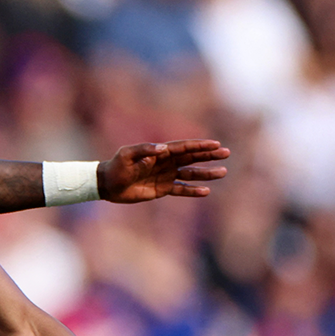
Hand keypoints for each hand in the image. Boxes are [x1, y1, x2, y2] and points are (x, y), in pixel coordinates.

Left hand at [100, 140, 229, 203]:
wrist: (108, 185)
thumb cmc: (116, 167)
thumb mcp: (127, 155)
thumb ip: (144, 151)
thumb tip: (162, 149)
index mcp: (160, 152)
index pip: (183, 147)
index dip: (200, 145)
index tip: (216, 144)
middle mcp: (166, 162)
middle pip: (192, 157)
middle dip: (209, 155)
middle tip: (226, 153)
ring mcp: (166, 176)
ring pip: (190, 173)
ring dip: (206, 173)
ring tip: (223, 172)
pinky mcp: (162, 189)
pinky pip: (181, 190)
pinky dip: (193, 191)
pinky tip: (206, 191)